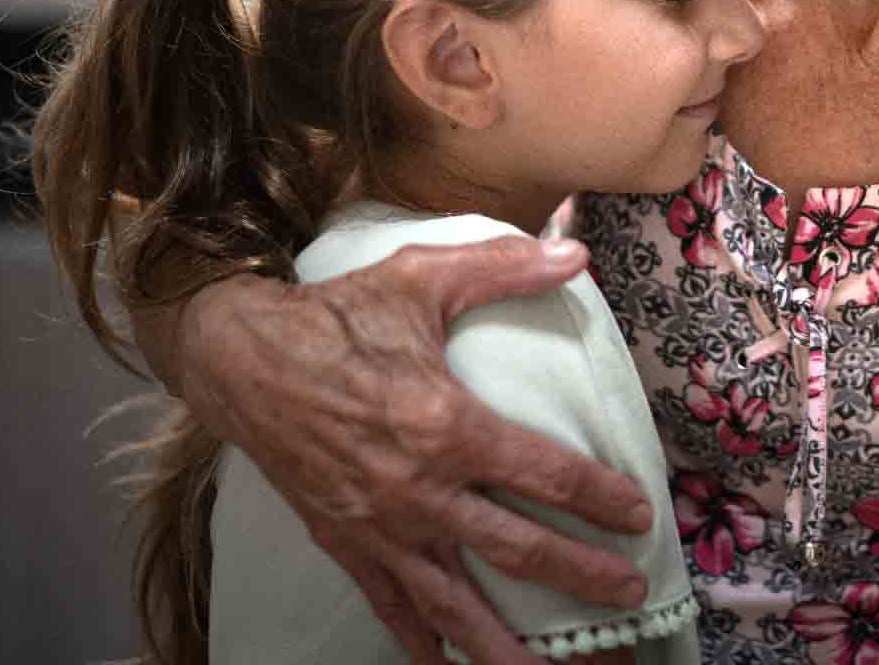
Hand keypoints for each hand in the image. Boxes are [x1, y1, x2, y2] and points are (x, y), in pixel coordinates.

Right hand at [173, 237, 654, 664]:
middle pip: (518, 551)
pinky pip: (392, 606)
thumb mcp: (420, 276)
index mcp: (443, 424)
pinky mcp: (344, 543)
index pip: (544, 474)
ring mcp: (379, 526)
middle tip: (631, 596)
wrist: (239, 359)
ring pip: (458, 604)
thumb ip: (501, 265)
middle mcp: (417, 489)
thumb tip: (574, 253)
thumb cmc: (335, 315)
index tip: (638, 514)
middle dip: (582, 578)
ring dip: (510, 647)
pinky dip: (424, 643)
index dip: (600, 497)